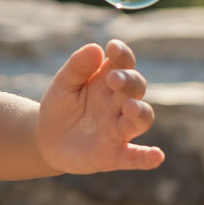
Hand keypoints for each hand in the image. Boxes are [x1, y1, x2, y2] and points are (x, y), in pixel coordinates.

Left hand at [35, 39, 163, 176]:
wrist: (46, 140)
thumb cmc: (60, 106)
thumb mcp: (63, 84)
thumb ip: (77, 67)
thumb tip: (96, 48)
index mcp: (108, 81)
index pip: (123, 64)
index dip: (122, 55)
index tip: (113, 47)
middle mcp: (119, 103)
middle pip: (136, 88)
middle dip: (129, 82)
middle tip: (114, 79)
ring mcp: (119, 129)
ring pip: (141, 119)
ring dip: (139, 112)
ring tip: (129, 107)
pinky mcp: (114, 154)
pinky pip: (134, 156)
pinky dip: (146, 157)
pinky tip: (156, 156)